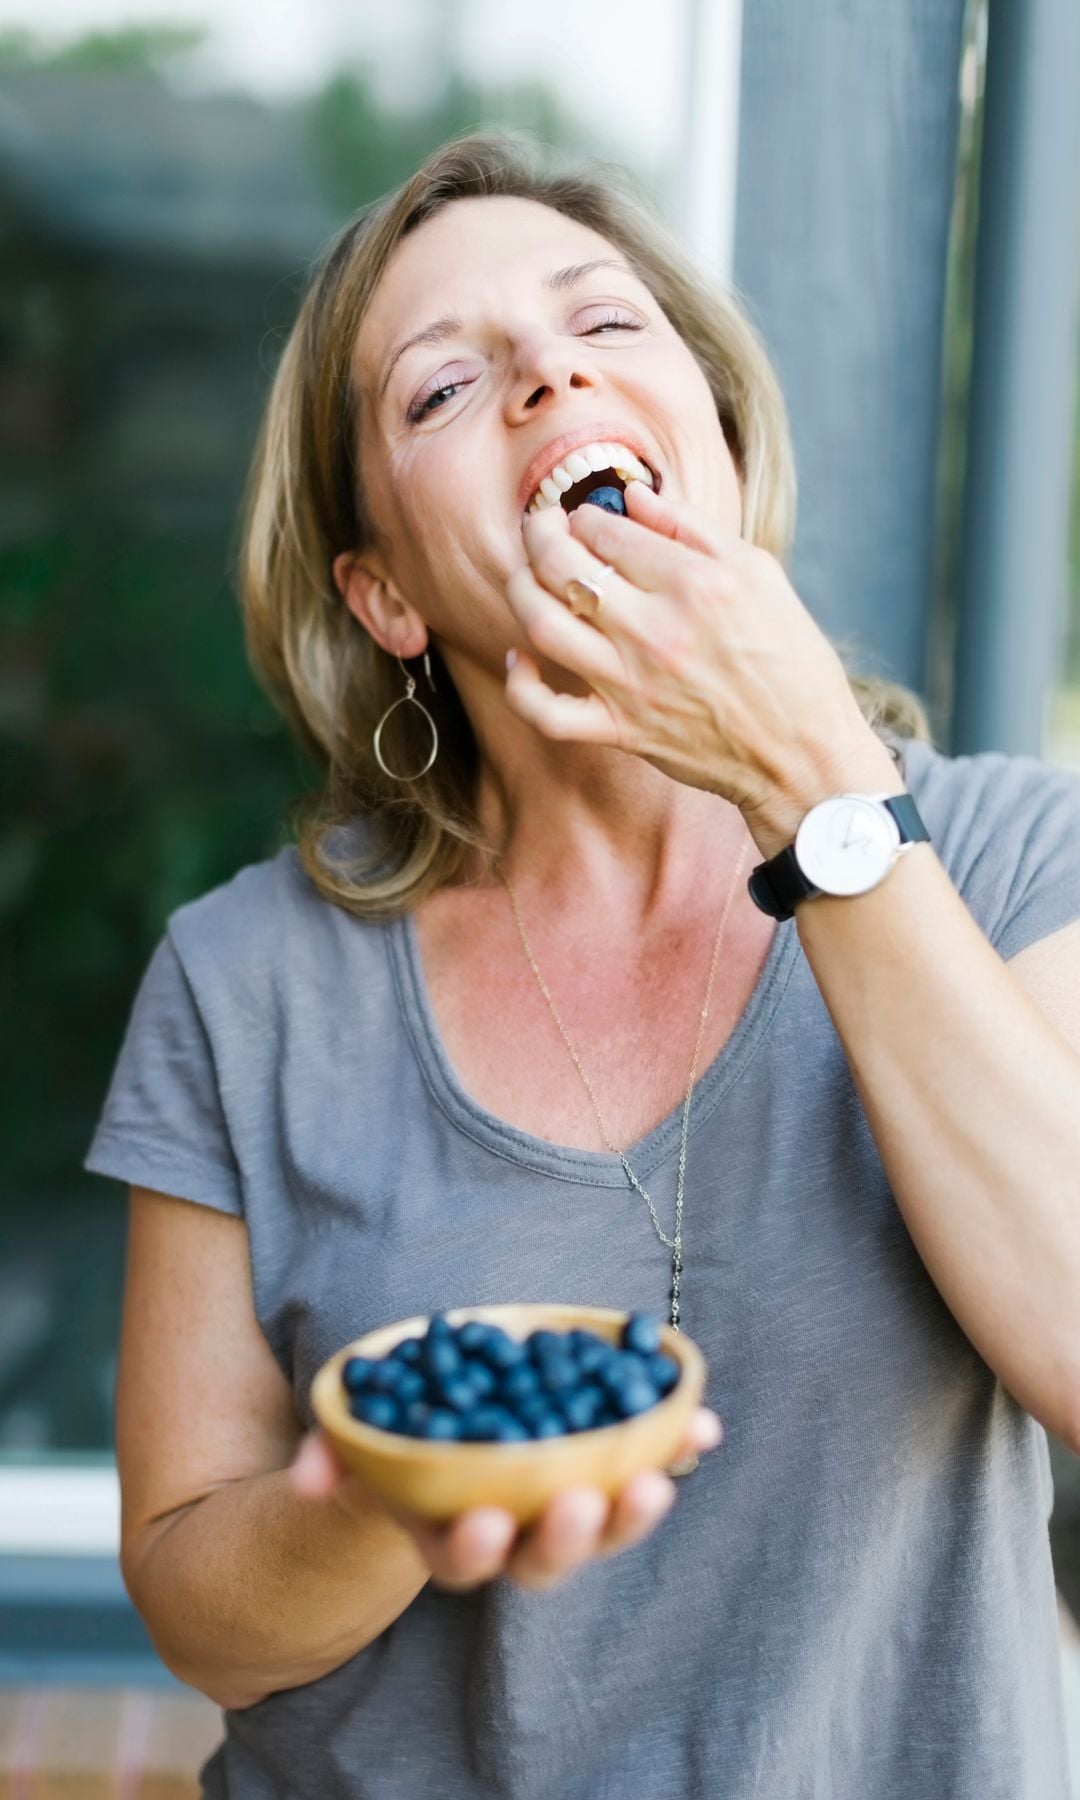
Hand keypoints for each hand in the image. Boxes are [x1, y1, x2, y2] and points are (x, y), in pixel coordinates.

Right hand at [289, 1405, 722, 1592]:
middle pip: (545, 1558)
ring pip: (603, 1525)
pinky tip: (704, 1426)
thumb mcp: (354, 1450)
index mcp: (450, 1534)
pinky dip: (675, 1448)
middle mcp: (514, 1534)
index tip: (486, 1523)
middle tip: (581, 1502)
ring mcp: (564, 1506)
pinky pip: (644, 1465)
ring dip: (633, 1509)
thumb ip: (329, 1460)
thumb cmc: (393, 1444)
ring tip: (657, 1479)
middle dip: (566, 1537)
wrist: (444, 1430)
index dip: (476, 1547)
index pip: (463, 1558)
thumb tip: (304, 1477)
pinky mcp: (606, 1468)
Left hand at [504, 483, 876, 844]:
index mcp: (694, 583)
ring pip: (542, 625)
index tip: (586, 518)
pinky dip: (523, 685)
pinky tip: (522, 658)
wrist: (801, 752)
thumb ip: (692, 527)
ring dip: (521, 590)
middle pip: (562, 567)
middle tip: (542, 530)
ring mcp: (631, 684)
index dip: (585, 515)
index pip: (606, 530)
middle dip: (540, 535)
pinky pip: (547, 712)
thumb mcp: (759, 573)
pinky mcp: (620, 730)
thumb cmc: (791, 659)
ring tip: (527, 577)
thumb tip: (633, 495)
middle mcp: (655, 630)